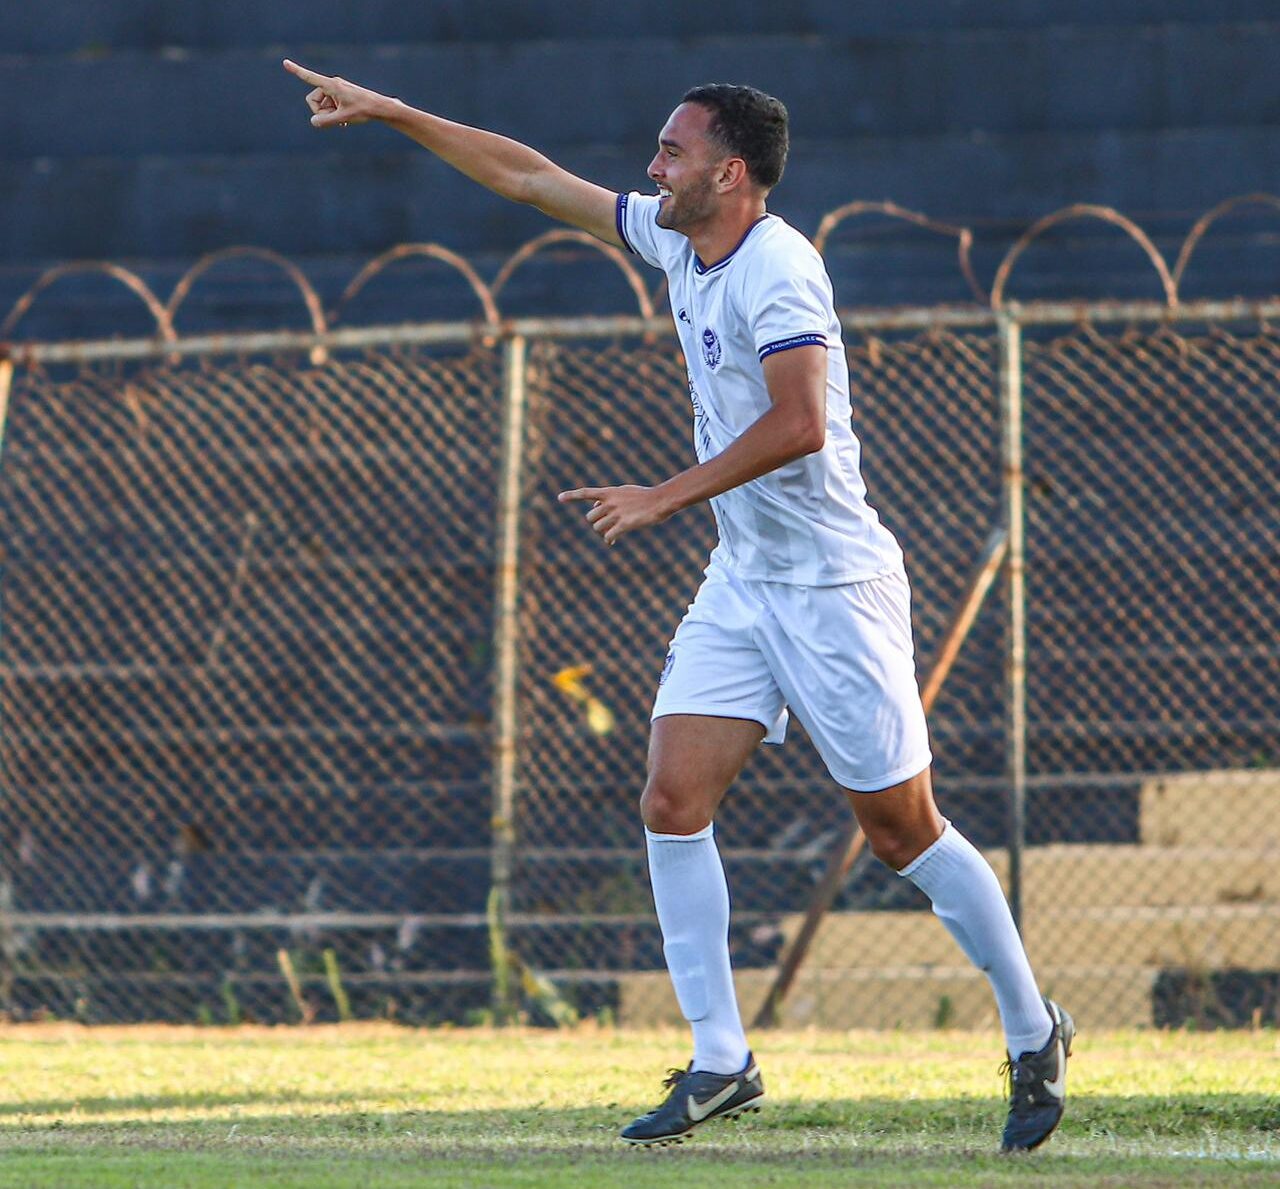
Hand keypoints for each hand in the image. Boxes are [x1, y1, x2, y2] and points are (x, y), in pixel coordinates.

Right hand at [283, 59, 393, 127]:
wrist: (379, 108)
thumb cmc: (363, 110)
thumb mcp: (343, 118)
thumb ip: (326, 121)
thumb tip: (314, 122)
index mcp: (331, 85)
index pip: (309, 77)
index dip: (296, 71)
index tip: (285, 62)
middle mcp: (331, 84)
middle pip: (313, 100)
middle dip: (320, 112)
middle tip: (336, 119)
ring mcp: (335, 90)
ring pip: (321, 105)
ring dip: (329, 114)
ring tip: (344, 120)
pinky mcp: (340, 95)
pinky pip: (329, 106)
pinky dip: (334, 114)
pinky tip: (345, 120)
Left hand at [558, 484, 672, 544]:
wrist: (660, 500)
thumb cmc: (644, 496)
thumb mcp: (624, 492)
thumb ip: (608, 497)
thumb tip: (595, 506)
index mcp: (609, 492)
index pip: (586, 493)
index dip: (572, 495)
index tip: (559, 498)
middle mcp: (610, 502)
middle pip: (591, 517)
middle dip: (596, 523)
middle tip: (605, 526)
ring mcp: (617, 513)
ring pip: (598, 528)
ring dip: (603, 532)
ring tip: (611, 532)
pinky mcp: (624, 524)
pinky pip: (608, 536)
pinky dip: (609, 540)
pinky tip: (612, 541)